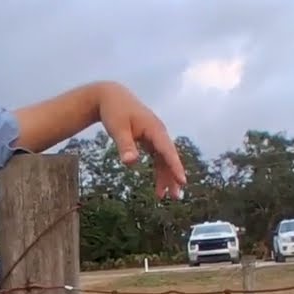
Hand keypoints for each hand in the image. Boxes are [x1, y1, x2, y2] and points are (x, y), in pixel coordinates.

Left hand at [95, 82, 186, 200]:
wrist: (111, 96)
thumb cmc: (114, 111)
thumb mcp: (118, 129)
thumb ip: (125, 145)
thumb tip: (130, 163)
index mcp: (154, 129)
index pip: (167, 150)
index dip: (175, 166)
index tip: (182, 180)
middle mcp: (159, 133)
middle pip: (169, 158)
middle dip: (173, 177)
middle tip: (176, 196)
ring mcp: (156, 136)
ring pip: (164, 160)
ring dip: (166, 177)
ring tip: (163, 197)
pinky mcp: (150, 140)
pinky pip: (159, 158)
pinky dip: (159, 172)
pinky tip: (158, 187)